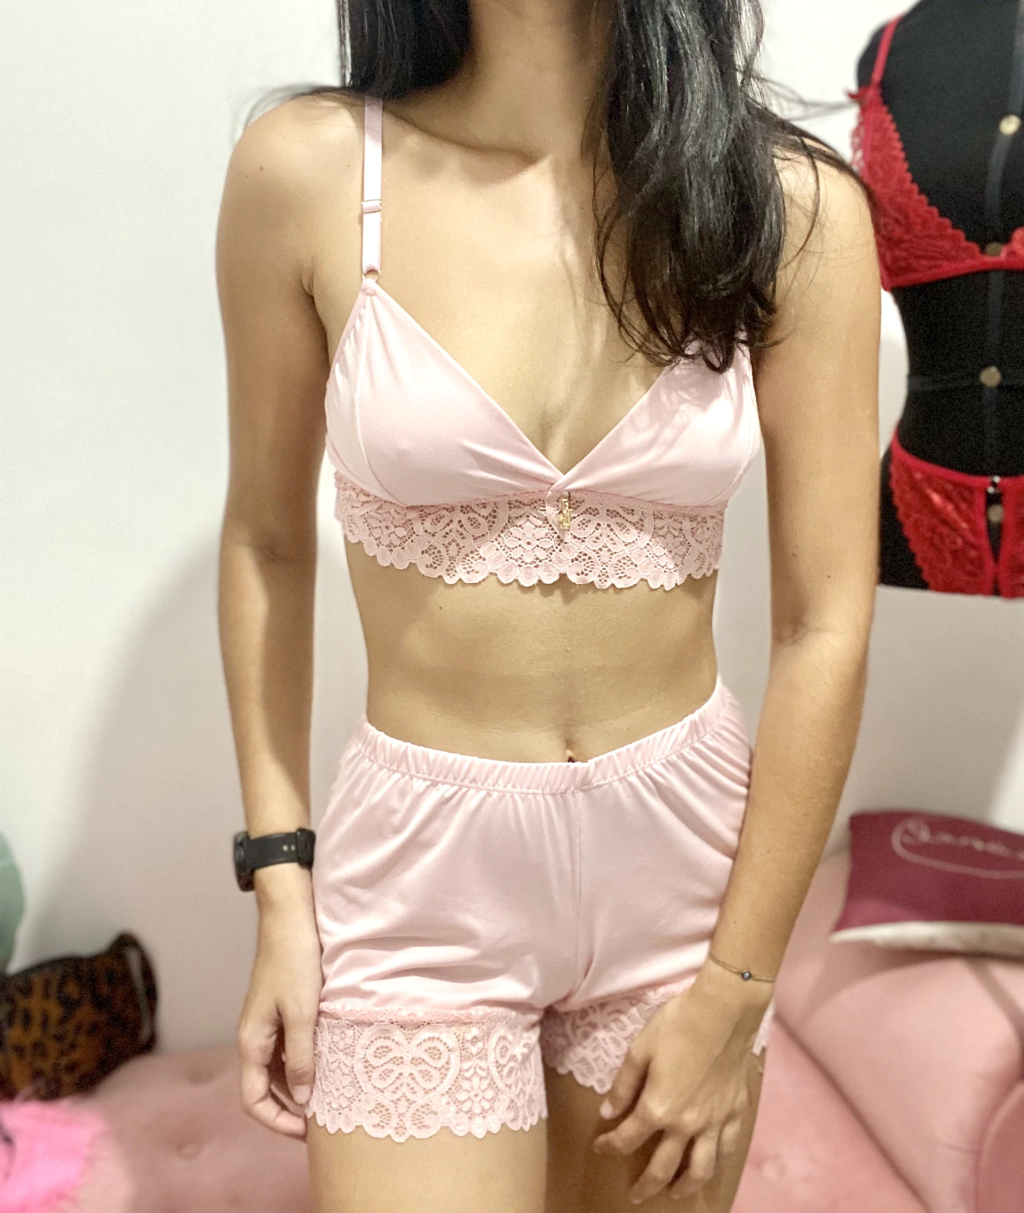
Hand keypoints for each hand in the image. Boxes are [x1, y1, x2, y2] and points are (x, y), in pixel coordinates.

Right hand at [237, 869, 322, 1138]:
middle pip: (266, 1087)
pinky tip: (330, 1061)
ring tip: (331, 1095)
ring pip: (280, 1068)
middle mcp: (255, 1035)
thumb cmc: (295, 959)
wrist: (291, 913)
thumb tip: (303, 1101)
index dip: (277, 1122)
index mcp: (251, 1040)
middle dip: (290, 1109)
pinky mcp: (283, 1008)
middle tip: (324, 1121)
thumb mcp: (302, 1012)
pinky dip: (306, 1061)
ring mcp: (269, 1022)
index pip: (253, 1099)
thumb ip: (302, 1058)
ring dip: (301, 1085)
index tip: (307, 1132)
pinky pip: (290, 1047)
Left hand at [591, 968, 770, 1203]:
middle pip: (663, 1167)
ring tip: (674, 1193)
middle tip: (635, 1196)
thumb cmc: (677, 1024)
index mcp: (659, 1108)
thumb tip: (609, 1112)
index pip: (628, 1138)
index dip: (611, 1145)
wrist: (724, 1012)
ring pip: (700, 1170)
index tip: (601, 1147)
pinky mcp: (735, 1113)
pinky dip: (716, 1163)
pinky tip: (710, 1164)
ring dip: (684, 1187)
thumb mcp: (640, 1050)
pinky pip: (726, 1149)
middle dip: (645, 1185)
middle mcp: (687, 1124)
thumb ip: (624, 1085)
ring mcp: (714, 1122)